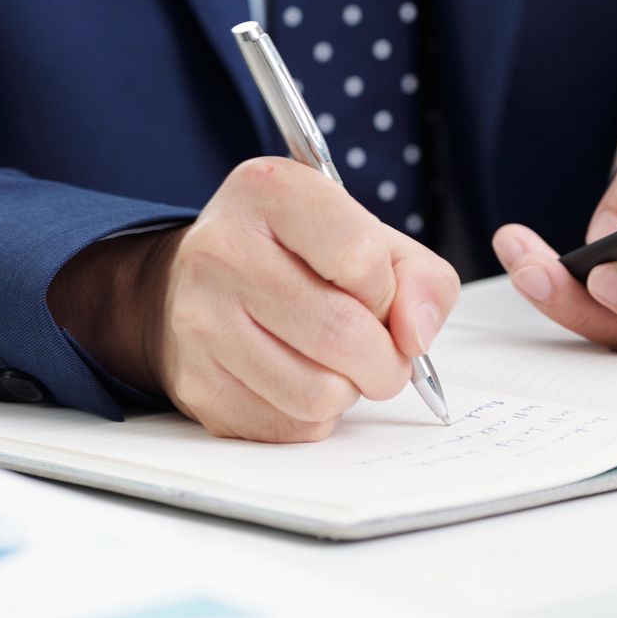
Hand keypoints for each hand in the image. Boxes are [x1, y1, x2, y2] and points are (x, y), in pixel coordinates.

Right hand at [49, 158, 459, 441]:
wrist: (197, 285)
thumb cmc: (298, 258)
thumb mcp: (368, 236)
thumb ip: (420, 277)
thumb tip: (416, 336)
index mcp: (270, 192)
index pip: (360, 257)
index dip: (388, 292)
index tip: (381, 297)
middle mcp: (222, 250)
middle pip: (342, 334)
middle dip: (387, 360)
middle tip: (385, 357)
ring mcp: (200, 321)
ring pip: (319, 392)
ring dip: (350, 390)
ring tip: (338, 365)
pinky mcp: (197, 383)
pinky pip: (290, 425)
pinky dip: (315, 415)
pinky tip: (300, 380)